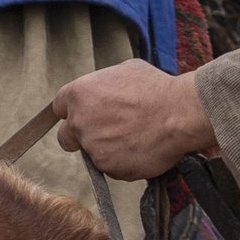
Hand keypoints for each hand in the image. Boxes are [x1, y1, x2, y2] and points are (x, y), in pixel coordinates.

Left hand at [53, 58, 219, 180]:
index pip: (59, 108)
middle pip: (66, 136)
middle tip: (104, 135)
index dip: (73, 113)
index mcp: (77, 95)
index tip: (85, 117)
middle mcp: (78, 122)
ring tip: (135, 139)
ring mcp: (92, 147)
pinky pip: (113, 168)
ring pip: (92, 154)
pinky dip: (125, 163)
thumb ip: (103, 84)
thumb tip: (105, 90)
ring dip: (107, 150)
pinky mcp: (109, 167)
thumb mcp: (124, 71)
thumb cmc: (157, 89)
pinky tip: (142, 151)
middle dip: (80, 137)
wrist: (180, 114)